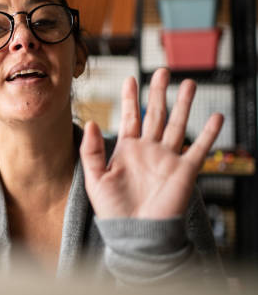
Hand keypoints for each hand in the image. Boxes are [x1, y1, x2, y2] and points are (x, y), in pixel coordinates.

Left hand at [79, 68, 223, 218]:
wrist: (135, 235)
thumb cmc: (112, 210)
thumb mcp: (94, 178)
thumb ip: (91, 151)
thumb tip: (90, 122)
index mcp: (127, 149)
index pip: (130, 117)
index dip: (130, 98)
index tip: (131, 78)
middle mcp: (149, 150)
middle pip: (156, 115)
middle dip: (159, 93)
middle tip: (163, 71)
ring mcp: (168, 159)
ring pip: (178, 125)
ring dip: (184, 105)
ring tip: (189, 83)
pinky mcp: (184, 171)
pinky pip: (199, 149)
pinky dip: (209, 133)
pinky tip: (216, 116)